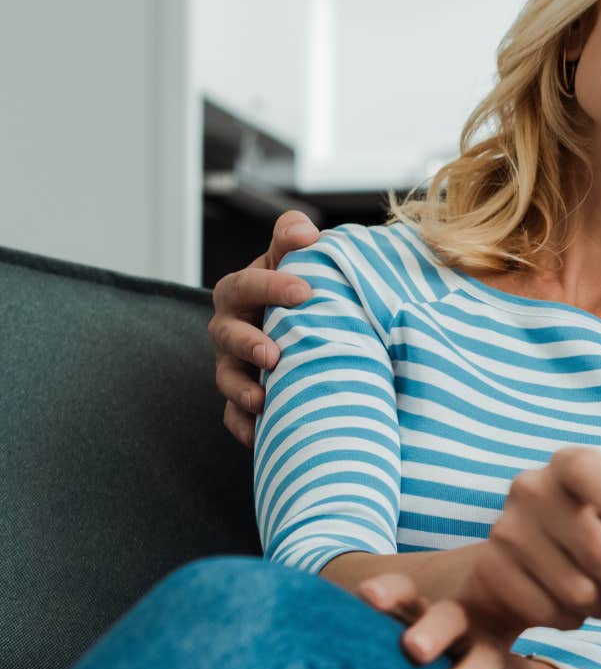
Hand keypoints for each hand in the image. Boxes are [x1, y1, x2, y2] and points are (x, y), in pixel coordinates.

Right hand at [209, 209, 319, 445]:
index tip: (305, 291)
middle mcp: (230, 327)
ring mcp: (232, 364)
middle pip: (227, 335)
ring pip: (226, 378)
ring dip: (241, 390)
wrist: (298, 321)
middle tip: (272, 353)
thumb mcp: (292, 258)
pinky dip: (245, 427)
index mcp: (241, 291)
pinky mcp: (242, 396)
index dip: (271, 287)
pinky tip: (261, 437)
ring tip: (262, 400)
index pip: (246, 285)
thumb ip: (293, 239)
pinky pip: (234, 417)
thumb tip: (304, 230)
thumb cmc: (296, 286)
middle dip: (247, 344)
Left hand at [357, 572, 581, 668]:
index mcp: (427, 616)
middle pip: (449, 618)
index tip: (368, 596)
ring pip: (486, 657)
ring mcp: (494, 652)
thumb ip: (371, 654)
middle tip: (414, 649)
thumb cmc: (429, 664)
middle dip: (433, 630)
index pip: (408, 596)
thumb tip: (308, 659)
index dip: (391, 593)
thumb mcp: (406, 651)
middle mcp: (464, 627)